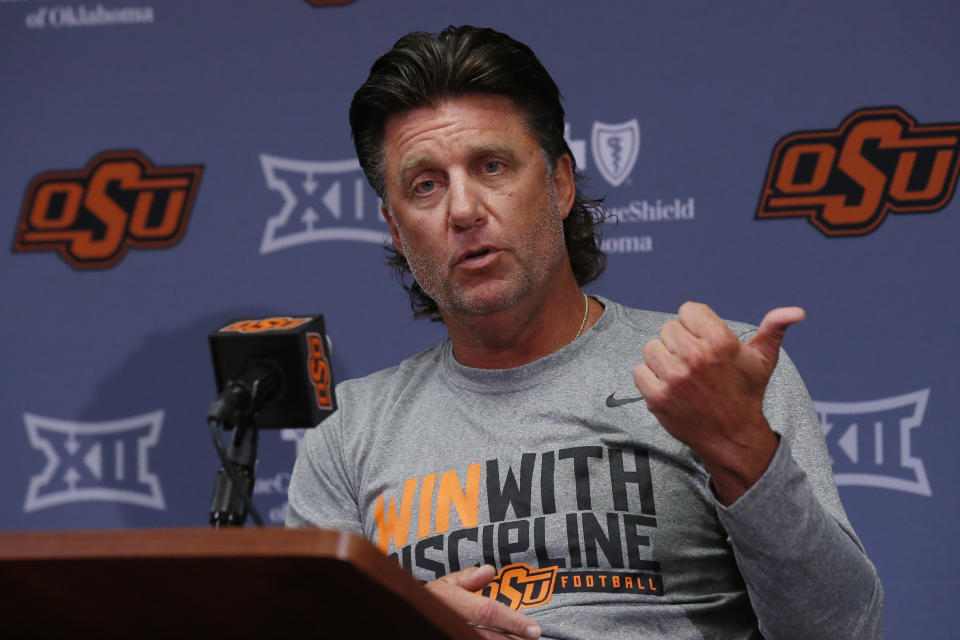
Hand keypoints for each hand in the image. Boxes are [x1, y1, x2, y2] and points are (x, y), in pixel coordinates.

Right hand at [425, 565, 541, 638]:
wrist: (409, 613)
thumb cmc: (432, 599)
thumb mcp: (445, 582)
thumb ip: (468, 578)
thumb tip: (490, 570)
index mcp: (448, 600)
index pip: (486, 612)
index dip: (512, 621)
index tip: (534, 629)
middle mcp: (446, 619)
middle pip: (485, 636)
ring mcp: (445, 631)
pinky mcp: (447, 637)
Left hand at [632, 302, 805, 504]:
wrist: (733, 437)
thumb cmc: (746, 393)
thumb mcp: (764, 359)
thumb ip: (774, 329)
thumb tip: (796, 312)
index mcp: (722, 341)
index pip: (687, 310)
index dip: (695, 324)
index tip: (704, 341)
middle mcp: (696, 356)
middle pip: (667, 328)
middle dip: (679, 342)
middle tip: (694, 362)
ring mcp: (675, 378)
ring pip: (651, 348)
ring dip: (662, 360)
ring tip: (681, 375)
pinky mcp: (657, 397)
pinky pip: (638, 371)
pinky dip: (649, 379)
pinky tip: (669, 387)